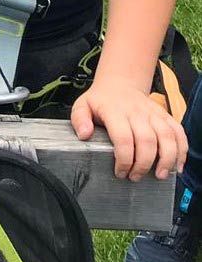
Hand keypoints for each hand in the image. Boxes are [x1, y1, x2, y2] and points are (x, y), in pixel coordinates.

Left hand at [70, 77, 186, 180]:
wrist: (120, 84)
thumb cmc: (101, 100)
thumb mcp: (82, 105)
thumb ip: (79, 119)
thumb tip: (84, 135)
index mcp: (115, 111)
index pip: (123, 138)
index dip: (124, 159)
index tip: (120, 172)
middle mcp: (137, 112)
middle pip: (147, 141)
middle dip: (143, 164)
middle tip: (136, 177)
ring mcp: (153, 113)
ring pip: (167, 137)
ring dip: (167, 159)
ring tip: (160, 175)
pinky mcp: (165, 115)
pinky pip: (179, 132)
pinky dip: (182, 150)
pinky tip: (177, 165)